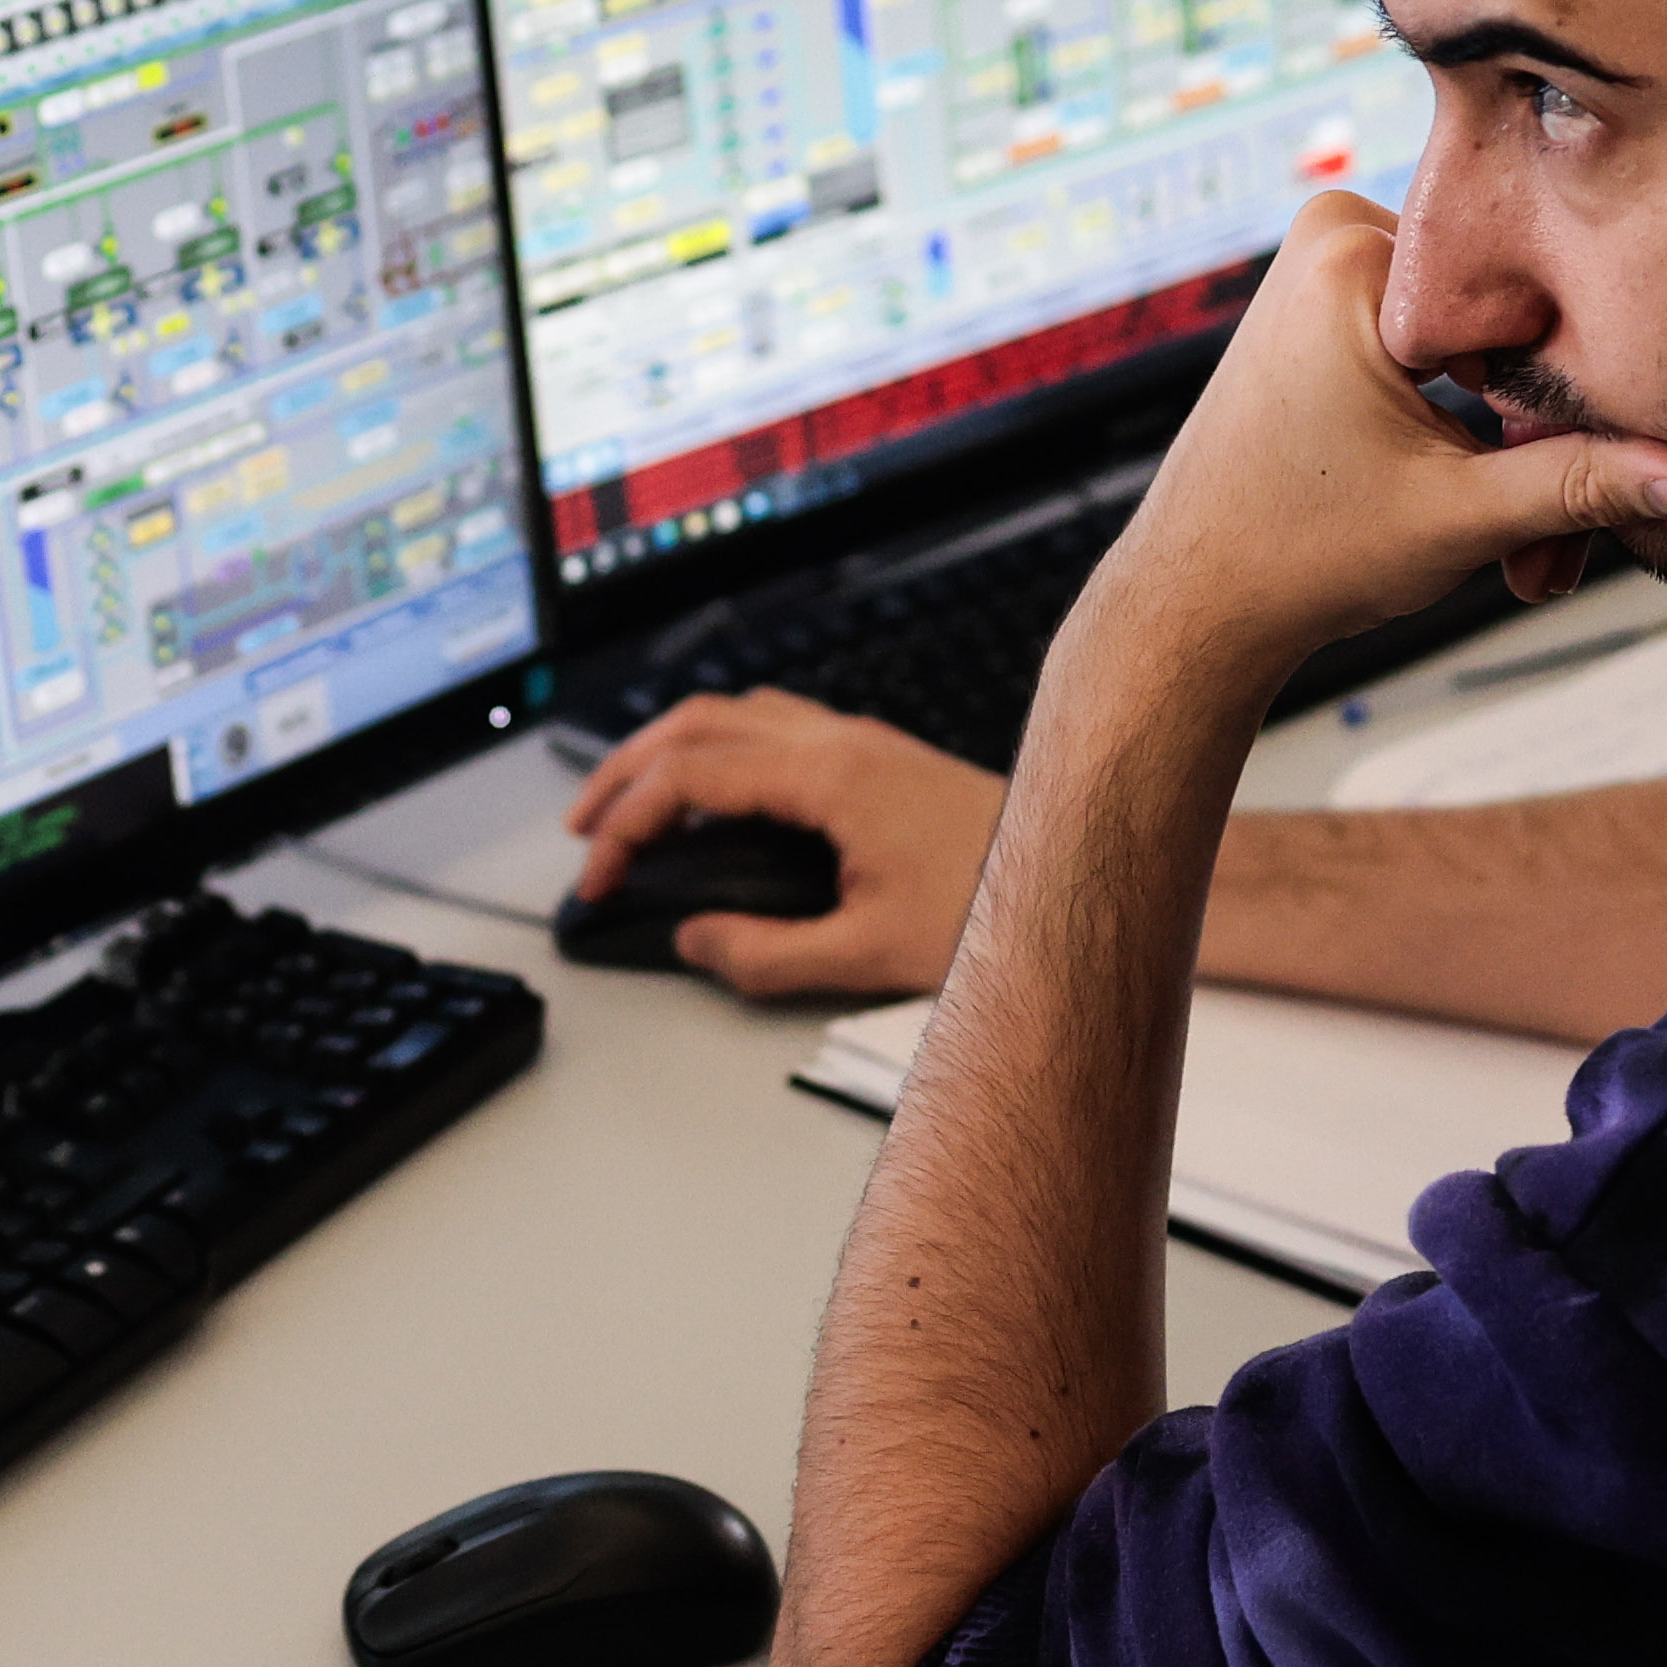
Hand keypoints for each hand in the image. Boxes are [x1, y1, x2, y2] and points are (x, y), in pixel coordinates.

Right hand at [562, 692, 1005, 997]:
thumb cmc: (997, 905)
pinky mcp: (877, 755)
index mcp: (828, 775)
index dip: (627, 822)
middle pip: (696, 720)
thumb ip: (766, 955)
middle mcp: (839, 739)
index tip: (602, 874)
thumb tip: (696, 941)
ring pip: (732, 711)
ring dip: (668, 749)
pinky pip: (771, 723)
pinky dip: (718, 748)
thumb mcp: (867, 955)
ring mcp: (859, 739)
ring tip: (632, 804)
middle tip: (585, 828)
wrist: (1081, 869)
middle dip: (624, 770)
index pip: (689, 775)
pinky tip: (715, 794)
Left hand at [1083, 193, 1666, 681]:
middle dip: (1539, 431)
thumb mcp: (1461, 517)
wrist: (1193, 604)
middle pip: (1504, 319)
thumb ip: (1587, 486)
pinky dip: (1470, 421)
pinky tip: (1477, 490)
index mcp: (1357, 251)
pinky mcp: (1331, 305)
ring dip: (1510, 437)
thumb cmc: (1294, 557)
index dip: (1573, 397)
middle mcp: (1338, 233)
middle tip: (1550, 547)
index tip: (1591, 475)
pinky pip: (1442, 347)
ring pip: (1480, 341)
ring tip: (1513, 535)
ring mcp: (1330, 264)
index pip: (1527, 296)